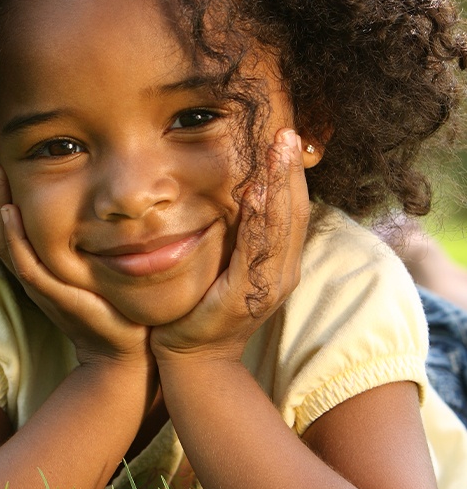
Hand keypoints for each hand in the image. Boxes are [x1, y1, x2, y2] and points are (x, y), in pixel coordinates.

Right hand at [0, 153, 151, 365]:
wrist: (125, 346)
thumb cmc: (112, 302)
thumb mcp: (93, 260)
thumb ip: (86, 234)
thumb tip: (98, 197)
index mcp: (38, 262)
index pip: (6, 221)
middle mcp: (32, 271)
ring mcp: (40, 284)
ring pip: (4, 239)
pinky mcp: (53, 294)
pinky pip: (24, 263)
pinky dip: (13, 236)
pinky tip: (9, 209)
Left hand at [150, 129, 309, 361]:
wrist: (193, 358)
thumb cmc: (204, 307)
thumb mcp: (226, 264)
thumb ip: (238, 235)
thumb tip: (238, 193)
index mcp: (280, 262)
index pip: (293, 209)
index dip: (291, 173)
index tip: (286, 136)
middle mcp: (283, 271)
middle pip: (295, 210)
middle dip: (290, 169)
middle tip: (287, 130)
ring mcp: (269, 285)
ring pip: (282, 225)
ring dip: (280, 184)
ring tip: (278, 148)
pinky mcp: (246, 296)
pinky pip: (255, 251)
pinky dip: (258, 220)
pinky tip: (255, 193)